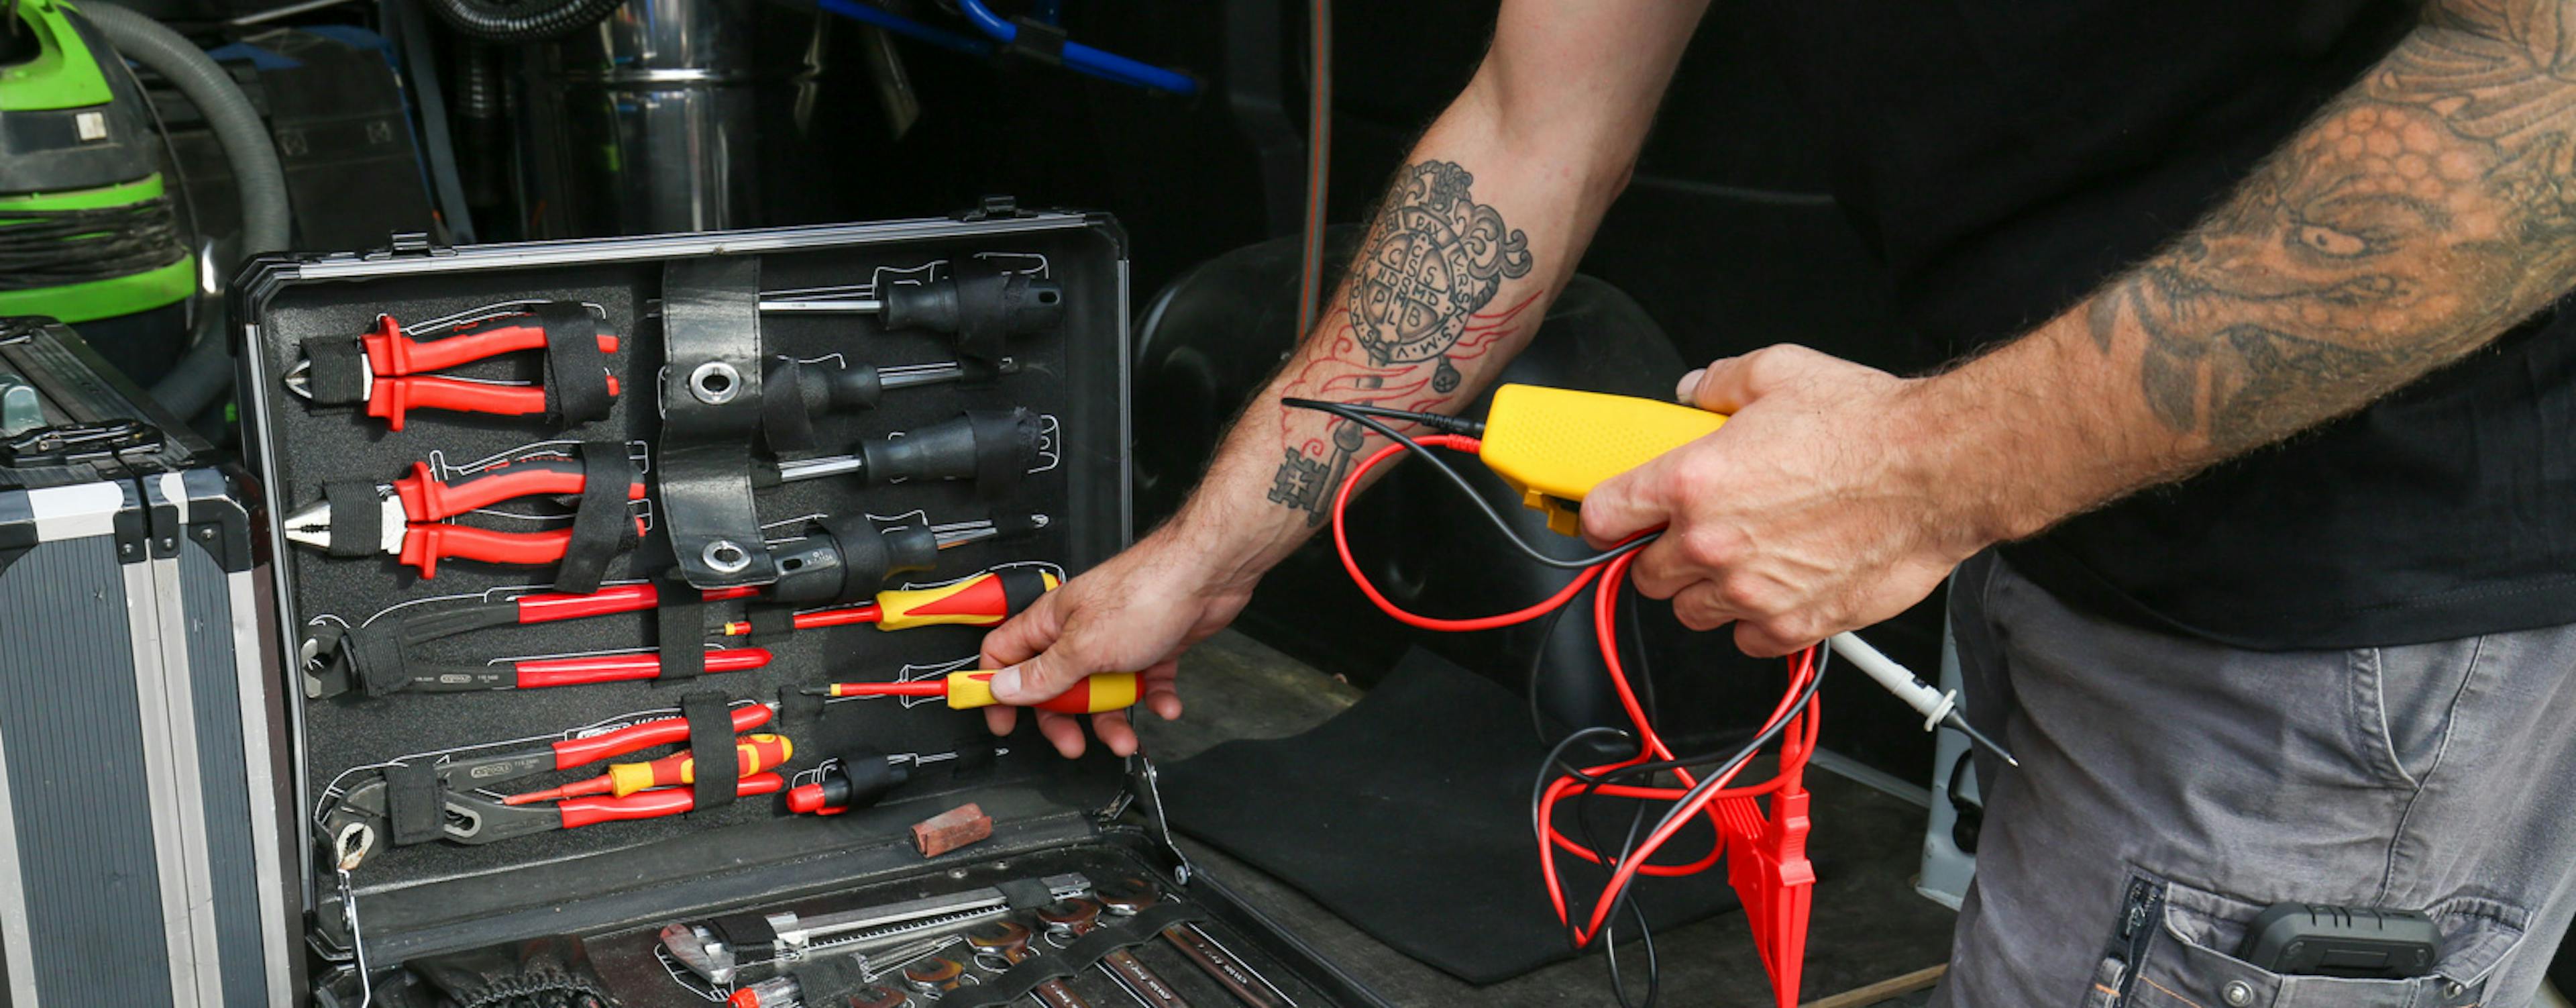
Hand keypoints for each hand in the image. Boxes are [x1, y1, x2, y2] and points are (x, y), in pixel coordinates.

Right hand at [978, 526, 1256, 756]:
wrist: (1208, 576)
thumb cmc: (1147, 592)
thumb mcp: (1083, 647)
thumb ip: (1043, 673)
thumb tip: (1004, 688)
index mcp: (1051, 623)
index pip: (1005, 656)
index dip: (996, 689)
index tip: (1001, 721)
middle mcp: (1079, 631)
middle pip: (1054, 685)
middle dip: (1063, 719)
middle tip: (1071, 741)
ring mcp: (1115, 640)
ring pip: (1101, 692)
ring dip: (1113, 719)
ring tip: (1125, 738)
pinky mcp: (1150, 647)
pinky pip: (1143, 684)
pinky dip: (1154, 699)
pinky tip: (1164, 704)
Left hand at [1579, 345, 1997, 654]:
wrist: (1939, 471)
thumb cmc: (1868, 425)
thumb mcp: (1778, 371)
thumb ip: (1719, 383)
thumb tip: (1694, 392)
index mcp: (1692, 481)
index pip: (1604, 516)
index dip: (1605, 518)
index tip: (1613, 520)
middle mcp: (1712, 543)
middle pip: (1644, 574)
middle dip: (1662, 555)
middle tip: (1694, 533)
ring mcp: (1751, 591)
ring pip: (1691, 613)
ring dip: (1705, 592)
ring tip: (1741, 560)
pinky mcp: (1794, 623)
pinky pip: (1746, 640)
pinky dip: (1754, 622)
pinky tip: (1777, 587)